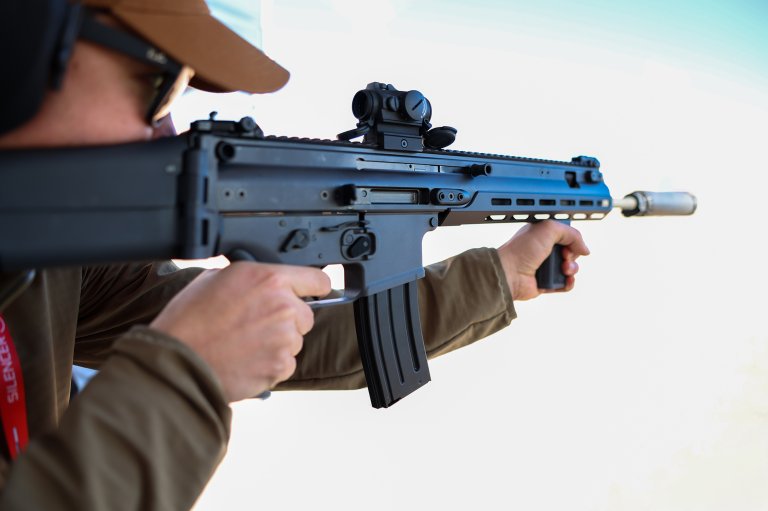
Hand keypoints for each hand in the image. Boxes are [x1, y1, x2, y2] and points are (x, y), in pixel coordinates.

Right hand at [150, 262, 330, 402]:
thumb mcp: (215, 278)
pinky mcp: (279, 366)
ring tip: (244, 344)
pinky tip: (245, 360)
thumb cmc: (188, 320)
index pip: (317, 279)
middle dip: (287, 321)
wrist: (176, 360)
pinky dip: (270, 365)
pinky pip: (285, 364)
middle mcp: (283, 306)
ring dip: (277, 344)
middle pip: (306, 315)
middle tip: (256, 326)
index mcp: (268, 279)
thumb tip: (263, 282)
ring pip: (295, 341)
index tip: (314, 292)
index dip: (314, 287)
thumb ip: (251, 278)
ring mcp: (284, 338)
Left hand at [496, 221, 589, 300]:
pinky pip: (564, 284)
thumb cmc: (523, 249)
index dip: (571, 239)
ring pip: (570, 268)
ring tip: (564, 269)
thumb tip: (585, 249)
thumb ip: (571, 233)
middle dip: (573, 255)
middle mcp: (543, 250)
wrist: (509, 272)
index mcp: (541, 235)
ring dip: (572, 268)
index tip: (568, 243)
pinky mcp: (545, 283)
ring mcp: (544, 267)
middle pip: (570, 252)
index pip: (565, 235)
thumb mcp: (549, 228)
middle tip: (564, 256)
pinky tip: (567, 280)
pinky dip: (569, 283)